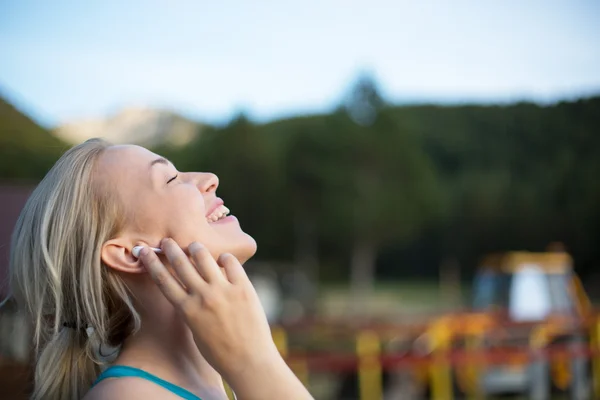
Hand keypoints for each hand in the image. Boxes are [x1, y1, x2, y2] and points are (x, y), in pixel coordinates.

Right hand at [139, 238, 311, 399]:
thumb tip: (191, 288)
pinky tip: (222, 259)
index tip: (143, 250)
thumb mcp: (196, 330)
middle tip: (167, 241)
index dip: (151, 263)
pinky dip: (224, 258)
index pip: (163, 280)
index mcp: (187, 310)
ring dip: (196, 248)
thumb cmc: (220, 351)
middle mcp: (203, 296)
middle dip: (171, 249)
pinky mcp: (243, 287)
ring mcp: (223, 290)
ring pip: (204, 257)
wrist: (249, 360)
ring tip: (194, 246)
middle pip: (181, 264)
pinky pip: (230, 262)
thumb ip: (191, 308)